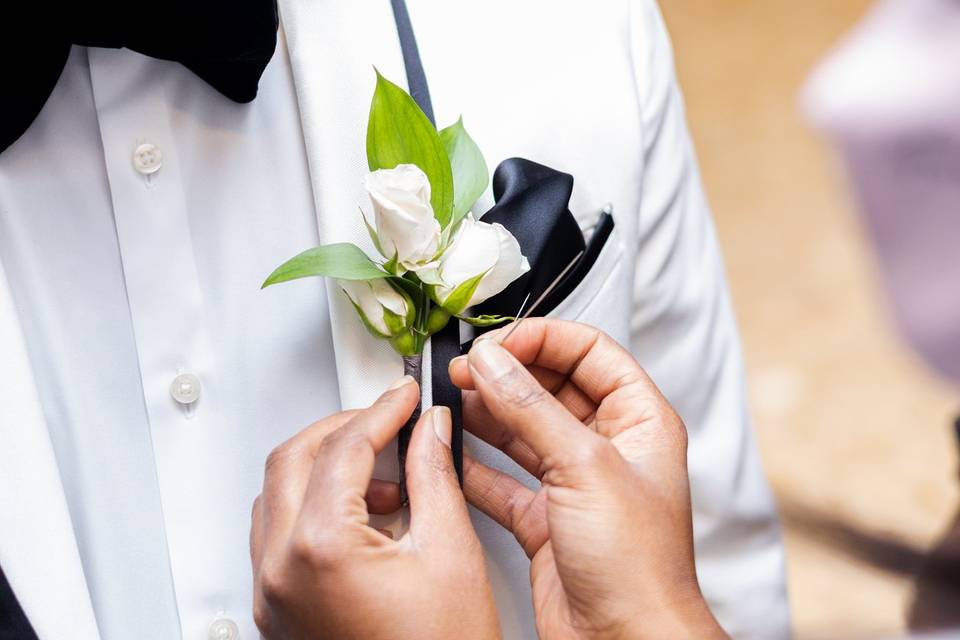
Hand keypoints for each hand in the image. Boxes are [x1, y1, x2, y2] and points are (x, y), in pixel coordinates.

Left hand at [250, 377, 500, 639]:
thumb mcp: (449, 554)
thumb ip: (434, 476)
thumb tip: (429, 429)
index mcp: (320, 551)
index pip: (343, 449)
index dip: (381, 410)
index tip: (405, 396)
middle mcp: (281, 572)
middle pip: (292, 460)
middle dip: (343, 429)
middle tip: (388, 419)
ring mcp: (272, 595)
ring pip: (277, 495)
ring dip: (325, 468)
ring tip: (385, 475)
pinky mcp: (278, 611)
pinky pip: (279, 535)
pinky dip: (314, 507)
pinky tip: (364, 516)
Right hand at [450, 319, 726, 639]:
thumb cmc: (639, 567)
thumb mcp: (584, 467)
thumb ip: (530, 407)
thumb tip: (492, 361)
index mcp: (639, 421)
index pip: (589, 352)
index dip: (542, 338)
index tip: (497, 342)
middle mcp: (608, 448)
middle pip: (551, 386)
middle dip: (507, 372)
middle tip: (465, 367)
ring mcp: (574, 484)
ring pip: (523, 430)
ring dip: (487, 413)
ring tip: (452, 398)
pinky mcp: (545, 519)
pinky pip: (503, 479)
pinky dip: (475, 466)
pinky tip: (452, 453)